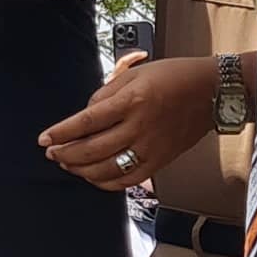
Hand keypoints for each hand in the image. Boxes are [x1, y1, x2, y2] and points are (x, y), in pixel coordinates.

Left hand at [41, 56, 218, 194]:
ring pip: (106, 168)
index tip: (44, 138)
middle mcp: (140, 126)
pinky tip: (93, 176)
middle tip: (52, 152)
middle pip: (92, 149)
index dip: (61, 132)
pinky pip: (127, 180)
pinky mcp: (160, 161)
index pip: (86, 122)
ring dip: (81, 169)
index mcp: (132, 100)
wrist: (211, 91)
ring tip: (67, 164)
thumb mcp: (135, 73)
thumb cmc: (174, 77)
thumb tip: (85, 114)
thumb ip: (106, 93)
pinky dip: (106, 182)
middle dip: (65, 153)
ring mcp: (150, 147)